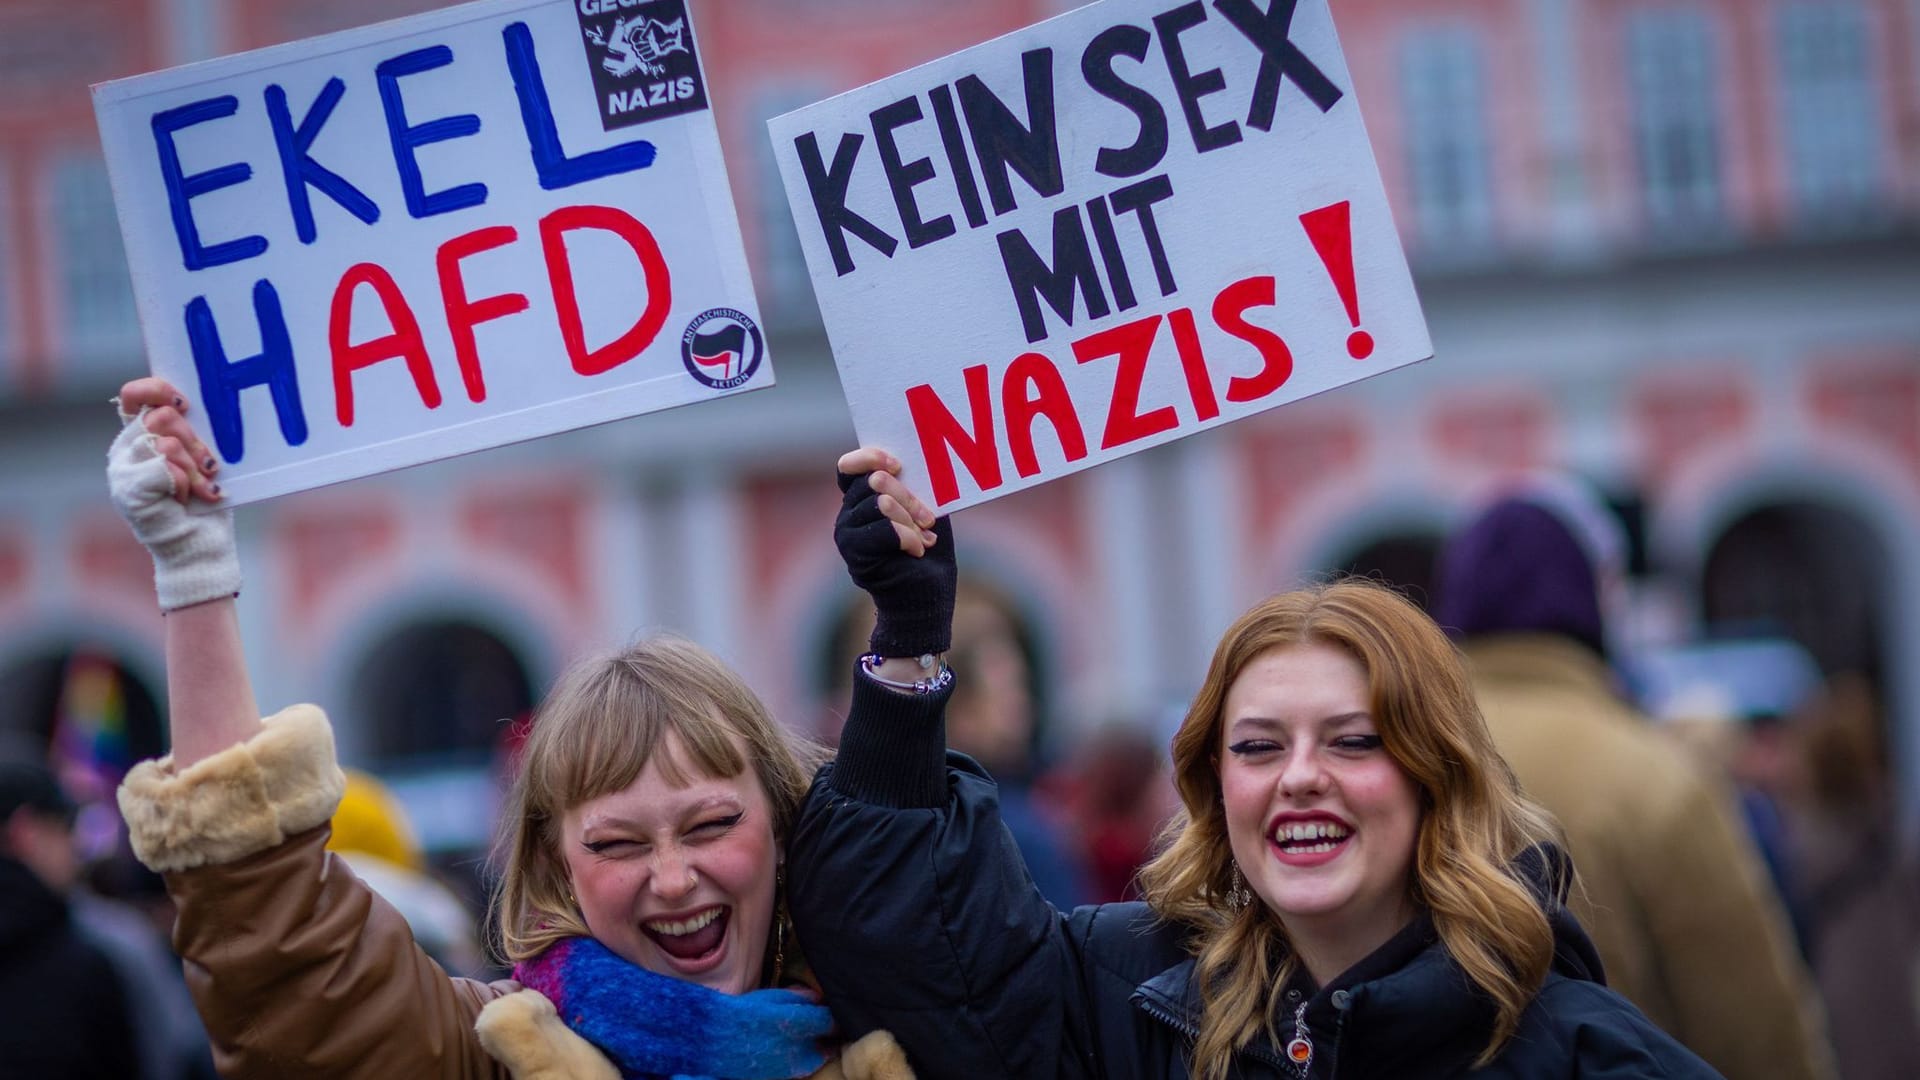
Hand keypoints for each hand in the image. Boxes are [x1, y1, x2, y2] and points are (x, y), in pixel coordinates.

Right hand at [107, 377, 239, 610]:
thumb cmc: (204, 502)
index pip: (135, 394)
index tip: (185, 405)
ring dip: (194, 468)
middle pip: (161, 417)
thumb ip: (191, 433)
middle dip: (195, 442)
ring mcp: (123, 469)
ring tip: (204, 488)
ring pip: (166, 444)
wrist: (200, 546)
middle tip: (209, 466)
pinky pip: (165, 468)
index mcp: (141, 435)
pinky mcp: (128, 490)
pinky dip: (186, 485)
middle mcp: (127, 448)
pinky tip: (188, 500)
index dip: (158, 391)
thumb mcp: (201, 459)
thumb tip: (195, 407)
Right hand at [835, 448, 955, 658]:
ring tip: (924, 537)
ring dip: (912, 519)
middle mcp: (848, 516)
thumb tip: (914, 461)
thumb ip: (912, 488)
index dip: (870, 458)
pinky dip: (909, 537)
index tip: (897, 464)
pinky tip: (918, 551)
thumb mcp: (924, 512)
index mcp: (860, 501)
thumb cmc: (927, 555)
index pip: (848, 467)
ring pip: (880, 503)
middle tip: (928, 519)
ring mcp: (847, 536)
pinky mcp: (856, 556)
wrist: (926, 599)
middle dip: (909, 497)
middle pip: (873, 481)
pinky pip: (885, 529)